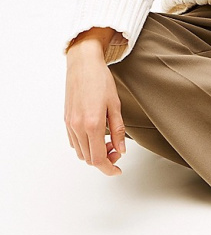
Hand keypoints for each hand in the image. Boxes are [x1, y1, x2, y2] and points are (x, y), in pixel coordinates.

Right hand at [64, 45, 126, 175]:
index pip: (99, 158)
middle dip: (104, 160)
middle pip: (89, 158)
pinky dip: (85, 145)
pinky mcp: (66, 120)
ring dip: (94, 153)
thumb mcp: (116, 105)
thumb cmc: (101, 80)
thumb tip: (121, 150)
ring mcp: (70, 124)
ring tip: (108, 140)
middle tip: (117, 150)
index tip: (117, 170)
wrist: (83, 64)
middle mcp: (78, 127)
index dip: (109, 168)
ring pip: (80, 152)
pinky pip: (74, 142)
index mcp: (93, 124)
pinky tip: (96, 135)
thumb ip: (118, 130)